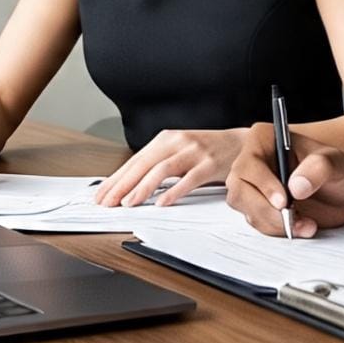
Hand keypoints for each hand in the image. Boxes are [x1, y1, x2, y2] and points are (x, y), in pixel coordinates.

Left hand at [94, 127, 246, 206]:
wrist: (241, 144)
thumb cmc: (207, 151)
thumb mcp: (179, 152)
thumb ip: (158, 164)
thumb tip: (129, 185)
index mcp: (166, 139)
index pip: (135, 160)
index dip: (116, 178)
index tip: (102, 195)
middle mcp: (177, 142)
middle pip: (144, 164)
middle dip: (123, 185)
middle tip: (109, 202)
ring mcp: (194, 152)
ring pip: (162, 170)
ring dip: (143, 188)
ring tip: (129, 203)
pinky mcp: (209, 164)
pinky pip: (188, 179)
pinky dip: (173, 191)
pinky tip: (162, 202)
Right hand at [225, 124, 343, 237]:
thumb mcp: (338, 163)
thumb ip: (320, 168)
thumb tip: (296, 186)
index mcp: (266, 139)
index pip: (249, 163)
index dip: (262, 184)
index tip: (284, 201)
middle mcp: (255, 161)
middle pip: (240, 191)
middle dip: (266, 210)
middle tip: (293, 219)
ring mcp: (255, 186)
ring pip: (247, 210)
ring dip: (275, 223)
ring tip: (307, 224)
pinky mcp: (261, 206)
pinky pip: (258, 222)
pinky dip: (278, 230)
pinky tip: (302, 226)